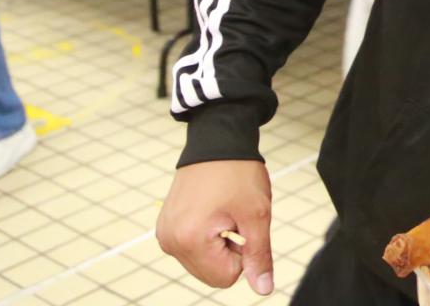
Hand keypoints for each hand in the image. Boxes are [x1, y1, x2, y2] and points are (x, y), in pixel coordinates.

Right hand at [156, 160, 274, 294]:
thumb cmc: (238, 172)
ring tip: (222, 213)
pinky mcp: (166, 227)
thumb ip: (259, 255)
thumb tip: (264, 289)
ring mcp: (165, 234)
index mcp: (189, 240)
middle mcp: (170, 241)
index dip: (244, 254)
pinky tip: (212, 212)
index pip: (226, 277)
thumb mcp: (257, 214)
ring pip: (202, 263)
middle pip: (211, 274)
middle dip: (230, 252)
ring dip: (219, 245)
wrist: (217, 139)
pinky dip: (207, 238)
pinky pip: (191, 248)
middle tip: (233, 218)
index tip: (243, 224)